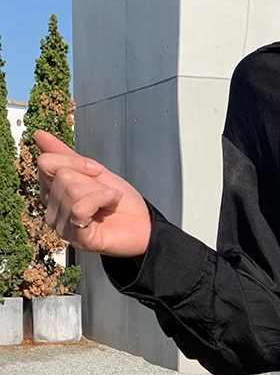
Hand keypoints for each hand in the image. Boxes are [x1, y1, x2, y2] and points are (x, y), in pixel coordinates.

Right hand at [34, 129, 151, 258]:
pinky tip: (110, 205)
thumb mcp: (95, 173)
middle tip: (106, 193)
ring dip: (100, 191)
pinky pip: (79, 208)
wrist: (144, 225)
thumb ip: (66, 156)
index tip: (97, 170)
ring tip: (110, 201)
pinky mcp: (77, 239)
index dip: (75, 162)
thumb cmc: (122, 203)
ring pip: (71, 191)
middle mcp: (51, 211)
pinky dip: (101, 200)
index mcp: (53, 192)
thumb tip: (39, 135)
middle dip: (91, 180)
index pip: (45, 163)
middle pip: (62, 176)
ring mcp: (62, 227)